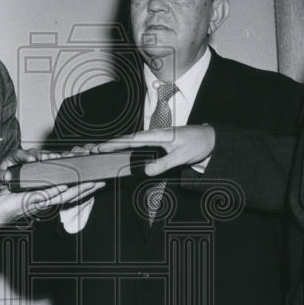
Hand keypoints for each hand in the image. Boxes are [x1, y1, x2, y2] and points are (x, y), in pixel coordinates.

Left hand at [0, 147, 71, 182]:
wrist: (9, 180)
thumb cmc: (4, 177)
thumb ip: (0, 176)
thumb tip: (6, 176)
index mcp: (15, 156)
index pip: (20, 154)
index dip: (25, 156)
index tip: (30, 159)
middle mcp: (27, 155)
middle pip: (35, 153)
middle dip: (42, 155)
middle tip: (47, 158)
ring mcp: (37, 159)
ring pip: (45, 155)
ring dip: (52, 157)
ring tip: (60, 158)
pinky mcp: (44, 163)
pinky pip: (52, 160)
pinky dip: (60, 159)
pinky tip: (68, 158)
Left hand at [0, 182, 104, 229]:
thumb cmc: (11, 199)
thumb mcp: (28, 184)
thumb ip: (40, 179)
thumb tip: (48, 168)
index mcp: (49, 197)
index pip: (71, 193)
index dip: (85, 188)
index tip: (98, 182)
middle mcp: (47, 202)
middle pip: (73, 195)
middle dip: (88, 189)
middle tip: (102, 182)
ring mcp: (41, 202)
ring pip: (63, 195)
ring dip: (78, 190)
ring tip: (91, 184)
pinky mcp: (31, 201)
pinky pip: (45, 195)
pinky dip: (56, 190)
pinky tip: (65, 186)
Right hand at [94, 125, 215, 176]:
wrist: (210, 138)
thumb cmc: (197, 144)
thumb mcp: (181, 157)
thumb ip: (163, 164)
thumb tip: (144, 171)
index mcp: (158, 135)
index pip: (131, 139)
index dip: (114, 144)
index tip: (100, 147)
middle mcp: (154, 134)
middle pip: (127, 138)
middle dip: (109, 143)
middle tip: (93, 149)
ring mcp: (156, 137)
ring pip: (132, 140)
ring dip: (117, 144)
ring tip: (101, 149)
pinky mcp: (159, 141)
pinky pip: (139, 143)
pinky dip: (127, 145)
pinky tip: (121, 150)